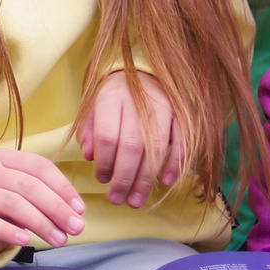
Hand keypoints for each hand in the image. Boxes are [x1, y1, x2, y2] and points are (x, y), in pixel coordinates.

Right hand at [0, 148, 87, 264]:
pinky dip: (9, 232)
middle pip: (27, 185)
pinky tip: (25, 241)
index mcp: (5, 158)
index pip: (39, 166)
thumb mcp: (25, 198)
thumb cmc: (2, 210)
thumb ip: (49, 199)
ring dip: (40, 223)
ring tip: (58, 240)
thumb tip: (76, 213)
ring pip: (11, 203)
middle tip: (76, 228)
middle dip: (56, 208)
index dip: (63, 187)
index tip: (80, 209)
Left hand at [77, 71, 182, 209]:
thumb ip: (88, 130)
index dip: (104, 163)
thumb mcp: (92, 106)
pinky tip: (165, 182)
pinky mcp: (181, 112)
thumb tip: (90, 156)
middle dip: (124, 178)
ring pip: (156, 148)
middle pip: (132, 146)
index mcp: (111, 97)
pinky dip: (175, 163)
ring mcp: (163, 106)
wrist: (141, 69)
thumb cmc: (112, 96)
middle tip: (117, 199)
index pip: (107, 136)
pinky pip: (181, 141)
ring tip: (135, 201)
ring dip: (146, 178)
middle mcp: (138, 100)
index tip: (101, 180)